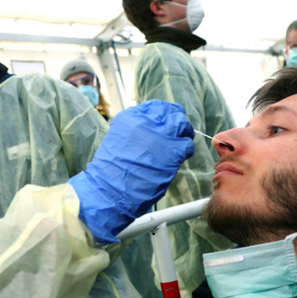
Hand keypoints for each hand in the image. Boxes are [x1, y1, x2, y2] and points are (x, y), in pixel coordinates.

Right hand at [68, 100, 194, 242]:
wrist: (109, 191)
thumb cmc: (111, 172)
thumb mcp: (118, 140)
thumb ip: (135, 130)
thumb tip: (154, 128)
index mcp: (129, 118)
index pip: (155, 106)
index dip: (165, 113)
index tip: (167, 120)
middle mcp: (145, 122)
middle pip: (171, 112)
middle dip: (176, 120)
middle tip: (178, 131)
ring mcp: (160, 136)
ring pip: (182, 124)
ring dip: (184, 133)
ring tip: (181, 143)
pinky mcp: (172, 152)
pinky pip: (187, 144)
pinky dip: (186, 150)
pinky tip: (180, 157)